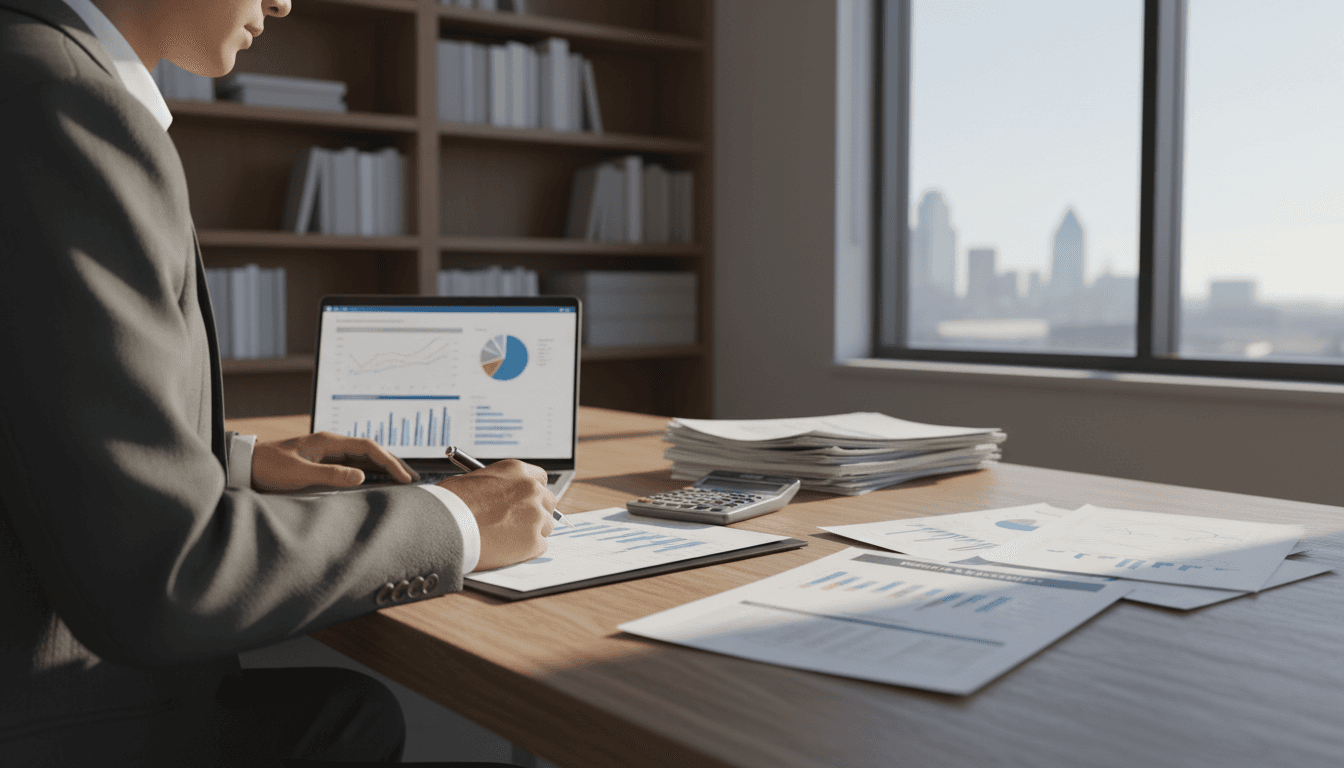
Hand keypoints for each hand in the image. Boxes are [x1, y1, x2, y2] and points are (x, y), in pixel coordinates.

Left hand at [251, 432, 418, 491]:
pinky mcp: (324, 463)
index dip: (390, 462)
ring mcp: (329, 453)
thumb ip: (330, 475)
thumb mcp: (299, 473)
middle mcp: (332, 444)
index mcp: (329, 442)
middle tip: (413, 480)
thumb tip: (361, 476)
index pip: (369, 448)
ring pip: (365, 458)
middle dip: (394, 464)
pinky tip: (379, 483)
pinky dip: (371, 473)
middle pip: (372, 451)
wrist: (248, 466)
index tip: (405, 478)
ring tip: (403, 481)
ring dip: (384, 469)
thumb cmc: (269, 468)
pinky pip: (355, 466)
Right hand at [438, 459, 555, 570]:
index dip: (532, 491)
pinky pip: (540, 546)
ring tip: (507, 537)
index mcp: (517, 471)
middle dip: (536, 511)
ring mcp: (535, 516)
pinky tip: (507, 549)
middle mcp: (531, 490)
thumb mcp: (475, 480)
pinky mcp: (533, 542)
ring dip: (532, 531)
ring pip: (547, 525)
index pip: (540, 478)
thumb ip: (499, 486)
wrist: (443, 526)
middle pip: (549, 501)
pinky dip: (527, 550)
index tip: (525, 500)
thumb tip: (504, 496)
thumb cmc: (451, 504)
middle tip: (518, 522)